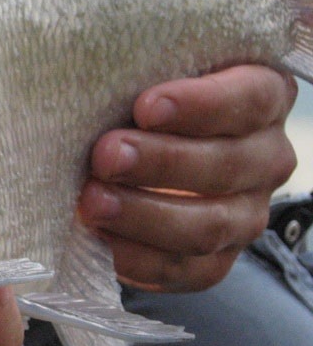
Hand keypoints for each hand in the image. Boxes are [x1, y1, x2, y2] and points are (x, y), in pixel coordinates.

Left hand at [80, 64, 297, 291]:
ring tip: (92, 202)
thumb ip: (132, 75)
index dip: (201, 105)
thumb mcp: (139, 79)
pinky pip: (186, 270)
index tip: (145, 106)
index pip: (251, 99)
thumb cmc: (131, 107)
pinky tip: (99, 239)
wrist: (121, 166)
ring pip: (208, 224)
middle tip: (105, 156)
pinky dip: (138, 258)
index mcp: (261, 98)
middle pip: (226, 166)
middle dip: (159, 162)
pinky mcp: (215, 260)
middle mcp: (266, 157)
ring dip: (144, 215)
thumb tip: (80, 76)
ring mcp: (246, 214)